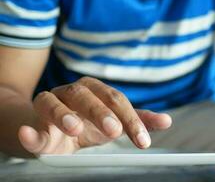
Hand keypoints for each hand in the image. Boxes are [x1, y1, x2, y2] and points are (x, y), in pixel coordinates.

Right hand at [18, 77, 171, 153]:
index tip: (143, 140)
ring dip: (64, 113)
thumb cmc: (85, 123)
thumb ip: (137, 121)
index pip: (116, 100)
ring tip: (75, 128)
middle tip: (114, 130)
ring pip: (54, 101)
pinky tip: (30, 133)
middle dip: (101, 112)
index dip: (131, 119)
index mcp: (95, 91)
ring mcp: (50, 104)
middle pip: (87, 95)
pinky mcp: (32, 121)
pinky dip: (29, 130)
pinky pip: (29, 123)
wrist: (48, 127)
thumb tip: (167, 120)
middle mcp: (73, 92)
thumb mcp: (113, 122)